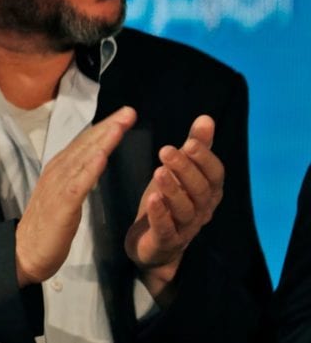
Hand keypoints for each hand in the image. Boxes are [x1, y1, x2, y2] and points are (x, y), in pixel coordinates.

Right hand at [15, 106, 135, 285]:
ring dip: (102, 141)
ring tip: (119, 126)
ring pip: (83, 159)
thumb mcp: (65, 196)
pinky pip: (78, 184)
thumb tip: (93, 160)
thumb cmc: (48, 227)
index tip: (125, 115)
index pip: (85, 143)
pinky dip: (90, 169)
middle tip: (129, 111)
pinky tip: (102, 157)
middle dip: (108, 127)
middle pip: (85, 144)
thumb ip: (77, 177)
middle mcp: (57, 172)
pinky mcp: (61, 205)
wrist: (24, 252)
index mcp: (59, 169)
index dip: (105, 128)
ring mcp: (58, 187)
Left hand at [125, 115, 222, 294]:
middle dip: (185, 169)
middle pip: (200, 190)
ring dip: (172, 189)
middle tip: (167, 150)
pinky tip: (151, 199)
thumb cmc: (168, 202)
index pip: (214, 174)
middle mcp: (202, 210)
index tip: (190, 142)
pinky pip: (166, 228)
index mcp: (207, 192)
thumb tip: (206, 118)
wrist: (154, 246)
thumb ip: (195, 147)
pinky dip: (160, 214)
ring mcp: (185, 228)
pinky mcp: (165, 241)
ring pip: (184, 209)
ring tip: (158, 171)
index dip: (204, 159)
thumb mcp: (180, 172)